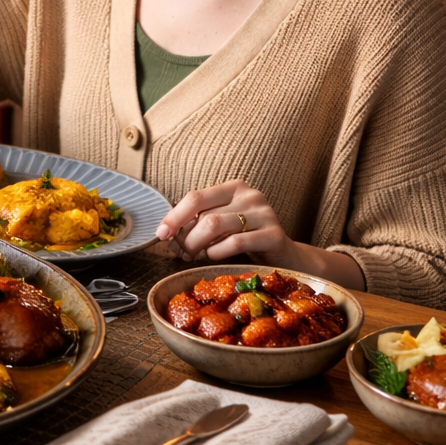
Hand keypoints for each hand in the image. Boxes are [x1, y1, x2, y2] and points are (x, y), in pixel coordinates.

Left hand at [155, 179, 295, 265]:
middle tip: (180, 253)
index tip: (161, 234)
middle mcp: (250, 195)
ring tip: (194, 256)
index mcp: (233, 188)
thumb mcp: (220, 227)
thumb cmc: (246, 240)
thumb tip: (166, 235)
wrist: (284, 257)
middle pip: (204, 215)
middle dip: (185, 237)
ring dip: (198, 245)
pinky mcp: (274, 234)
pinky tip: (214, 257)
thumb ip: (196, 225)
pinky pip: (235, 242)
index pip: (195, 197)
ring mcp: (264, 213)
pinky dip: (217, 252)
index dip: (174, 216)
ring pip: (216, 226)